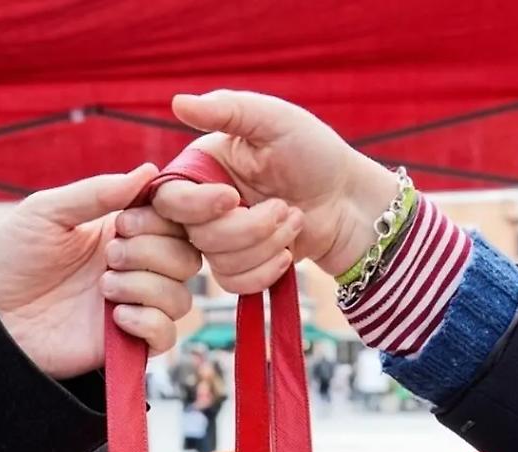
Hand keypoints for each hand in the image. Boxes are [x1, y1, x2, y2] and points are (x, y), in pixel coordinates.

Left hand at [0, 164, 201, 379]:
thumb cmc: (12, 255)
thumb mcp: (49, 211)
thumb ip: (98, 192)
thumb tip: (150, 171)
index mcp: (122, 232)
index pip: (174, 222)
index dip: (164, 220)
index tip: (125, 221)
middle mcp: (135, 269)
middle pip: (186, 259)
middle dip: (152, 253)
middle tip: (109, 255)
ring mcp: (133, 306)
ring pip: (181, 298)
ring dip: (147, 287)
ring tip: (103, 288)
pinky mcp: (126, 345)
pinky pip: (166, 336)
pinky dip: (149, 322)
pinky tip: (115, 317)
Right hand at [150, 91, 398, 290]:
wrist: (347, 201)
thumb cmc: (314, 152)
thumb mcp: (273, 120)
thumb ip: (227, 109)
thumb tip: (178, 102)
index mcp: (203, 168)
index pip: (170, 198)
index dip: (198, 205)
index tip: (232, 197)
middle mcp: (204, 206)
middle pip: (199, 236)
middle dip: (249, 227)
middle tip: (285, 206)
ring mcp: (220, 241)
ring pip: (219, 262)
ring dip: (267, 245)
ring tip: (293, 219)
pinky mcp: (239, 268)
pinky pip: (233, 284)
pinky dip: (266, 271)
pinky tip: (288, 253)